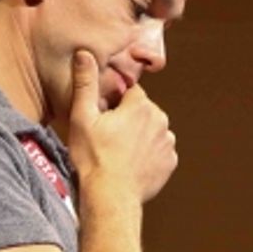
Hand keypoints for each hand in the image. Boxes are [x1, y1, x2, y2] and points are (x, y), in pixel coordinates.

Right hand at [67, 50, 176, 202]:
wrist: (111, 197)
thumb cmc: (94, 158)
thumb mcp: (82, 117)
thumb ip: (86, 83)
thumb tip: (85, 54)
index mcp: (141, 105)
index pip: (130, 93)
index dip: (115, 104)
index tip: (103, 119)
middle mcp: (161, 120)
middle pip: (143, 111)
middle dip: (129, 119)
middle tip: (108, 138)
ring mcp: (168, 143)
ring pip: (152, 131)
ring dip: (139, 137)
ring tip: (119, 153)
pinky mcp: (170, 163)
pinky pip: (159, 151)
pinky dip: (148, 155)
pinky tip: (131, 164)